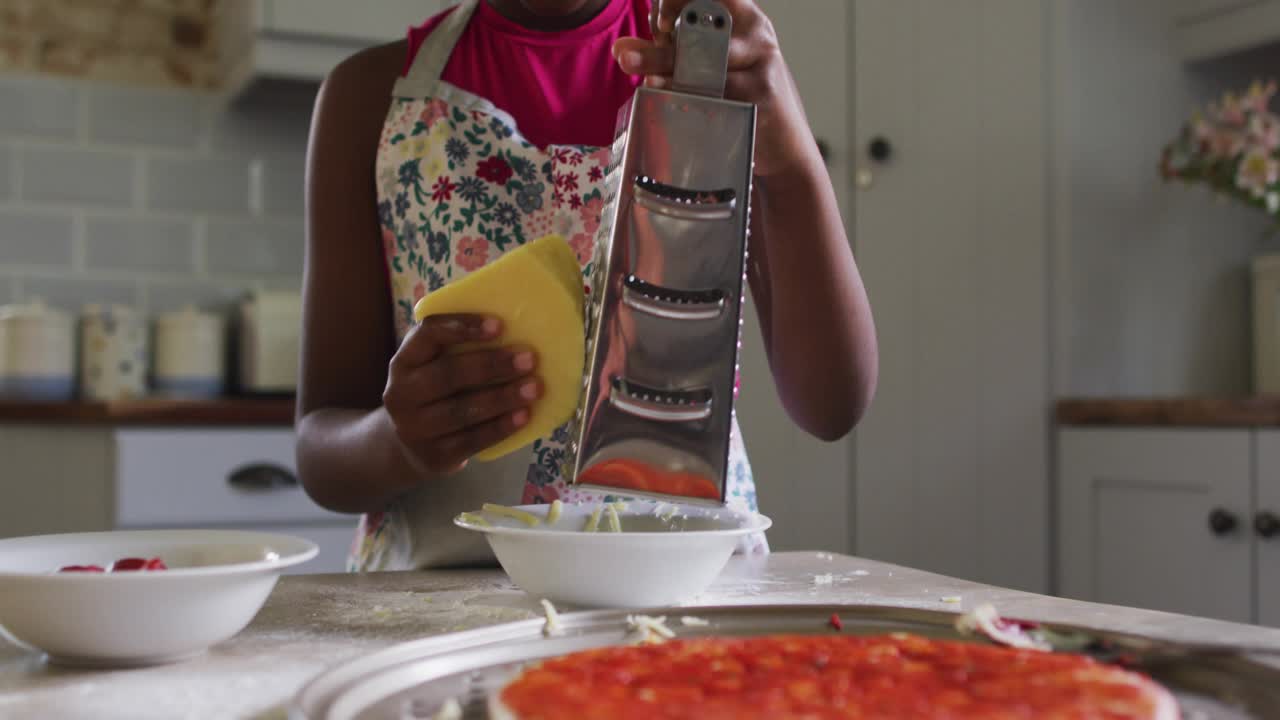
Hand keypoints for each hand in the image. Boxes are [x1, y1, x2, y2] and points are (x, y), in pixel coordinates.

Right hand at [382, 314, 541, 473]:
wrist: (412, 446)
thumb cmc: (435, 393)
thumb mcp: (433, 367)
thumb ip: (459, 348)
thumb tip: (516, 328)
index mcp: (404, 361)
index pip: (428, 334)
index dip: (462, 326)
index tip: (499, 325)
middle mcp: (401, 394)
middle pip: (448, 374)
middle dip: (492, 365)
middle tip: (529, 358)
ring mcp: (415, 428)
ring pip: (462, 410)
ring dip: (503, 397)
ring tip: (534, 387)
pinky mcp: (434, 455)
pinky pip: (472, 440)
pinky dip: (501, 427)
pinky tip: (524, 416)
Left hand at [612, 0, 819, 177]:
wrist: (784, 144)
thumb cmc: (743, 99)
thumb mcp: (709, 67)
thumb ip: (669, 54)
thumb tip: (622, 48)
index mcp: (742, 15)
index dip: (675, 3)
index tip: (657, 26)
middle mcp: (756, 31)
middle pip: (701, 27)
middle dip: (662, 45)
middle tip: (629, 58)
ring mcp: (762, 61)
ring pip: (705, 62)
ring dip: (669, 73)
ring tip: (648, 82)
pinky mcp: (762, 93)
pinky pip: (718, 95)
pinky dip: (690, 101)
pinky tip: (675, 105)